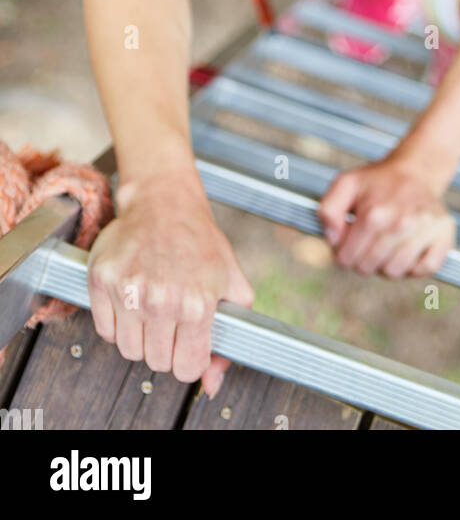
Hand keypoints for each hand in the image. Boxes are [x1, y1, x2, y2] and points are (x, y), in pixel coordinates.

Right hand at [87, 173, 254, 399]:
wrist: (165, 202)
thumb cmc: (200, 241)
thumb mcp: (232, 283)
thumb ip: (229, 337)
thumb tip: (213, 381)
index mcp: (197, 305)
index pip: (187, 369)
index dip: (188, 361)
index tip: (187, 347)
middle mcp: (161, 301)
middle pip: (155, 363)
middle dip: (164, 348)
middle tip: (169, 322)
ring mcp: (128, 291)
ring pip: (128, 351)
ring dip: (140, 337)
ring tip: (151, 308)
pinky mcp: (102, 279)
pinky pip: (104, 331)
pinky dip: (116, 324)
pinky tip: (131, 299)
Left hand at [317, 155, 455, 278]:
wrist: (416, 170)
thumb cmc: (378, 182)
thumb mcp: (346, 185)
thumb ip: (328, 209)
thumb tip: (334, 238)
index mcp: (375, 214)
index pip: (347, 258)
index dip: (343, 252)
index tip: (348, 240)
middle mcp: (403, 223)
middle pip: (369, 267)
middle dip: (362, 259)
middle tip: (368, 240)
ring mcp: (426, 230)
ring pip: (396, 272)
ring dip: (387, 263)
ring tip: (387, 243)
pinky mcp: (444, 234)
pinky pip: (424, 269)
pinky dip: (414, 265)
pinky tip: (408, 248)